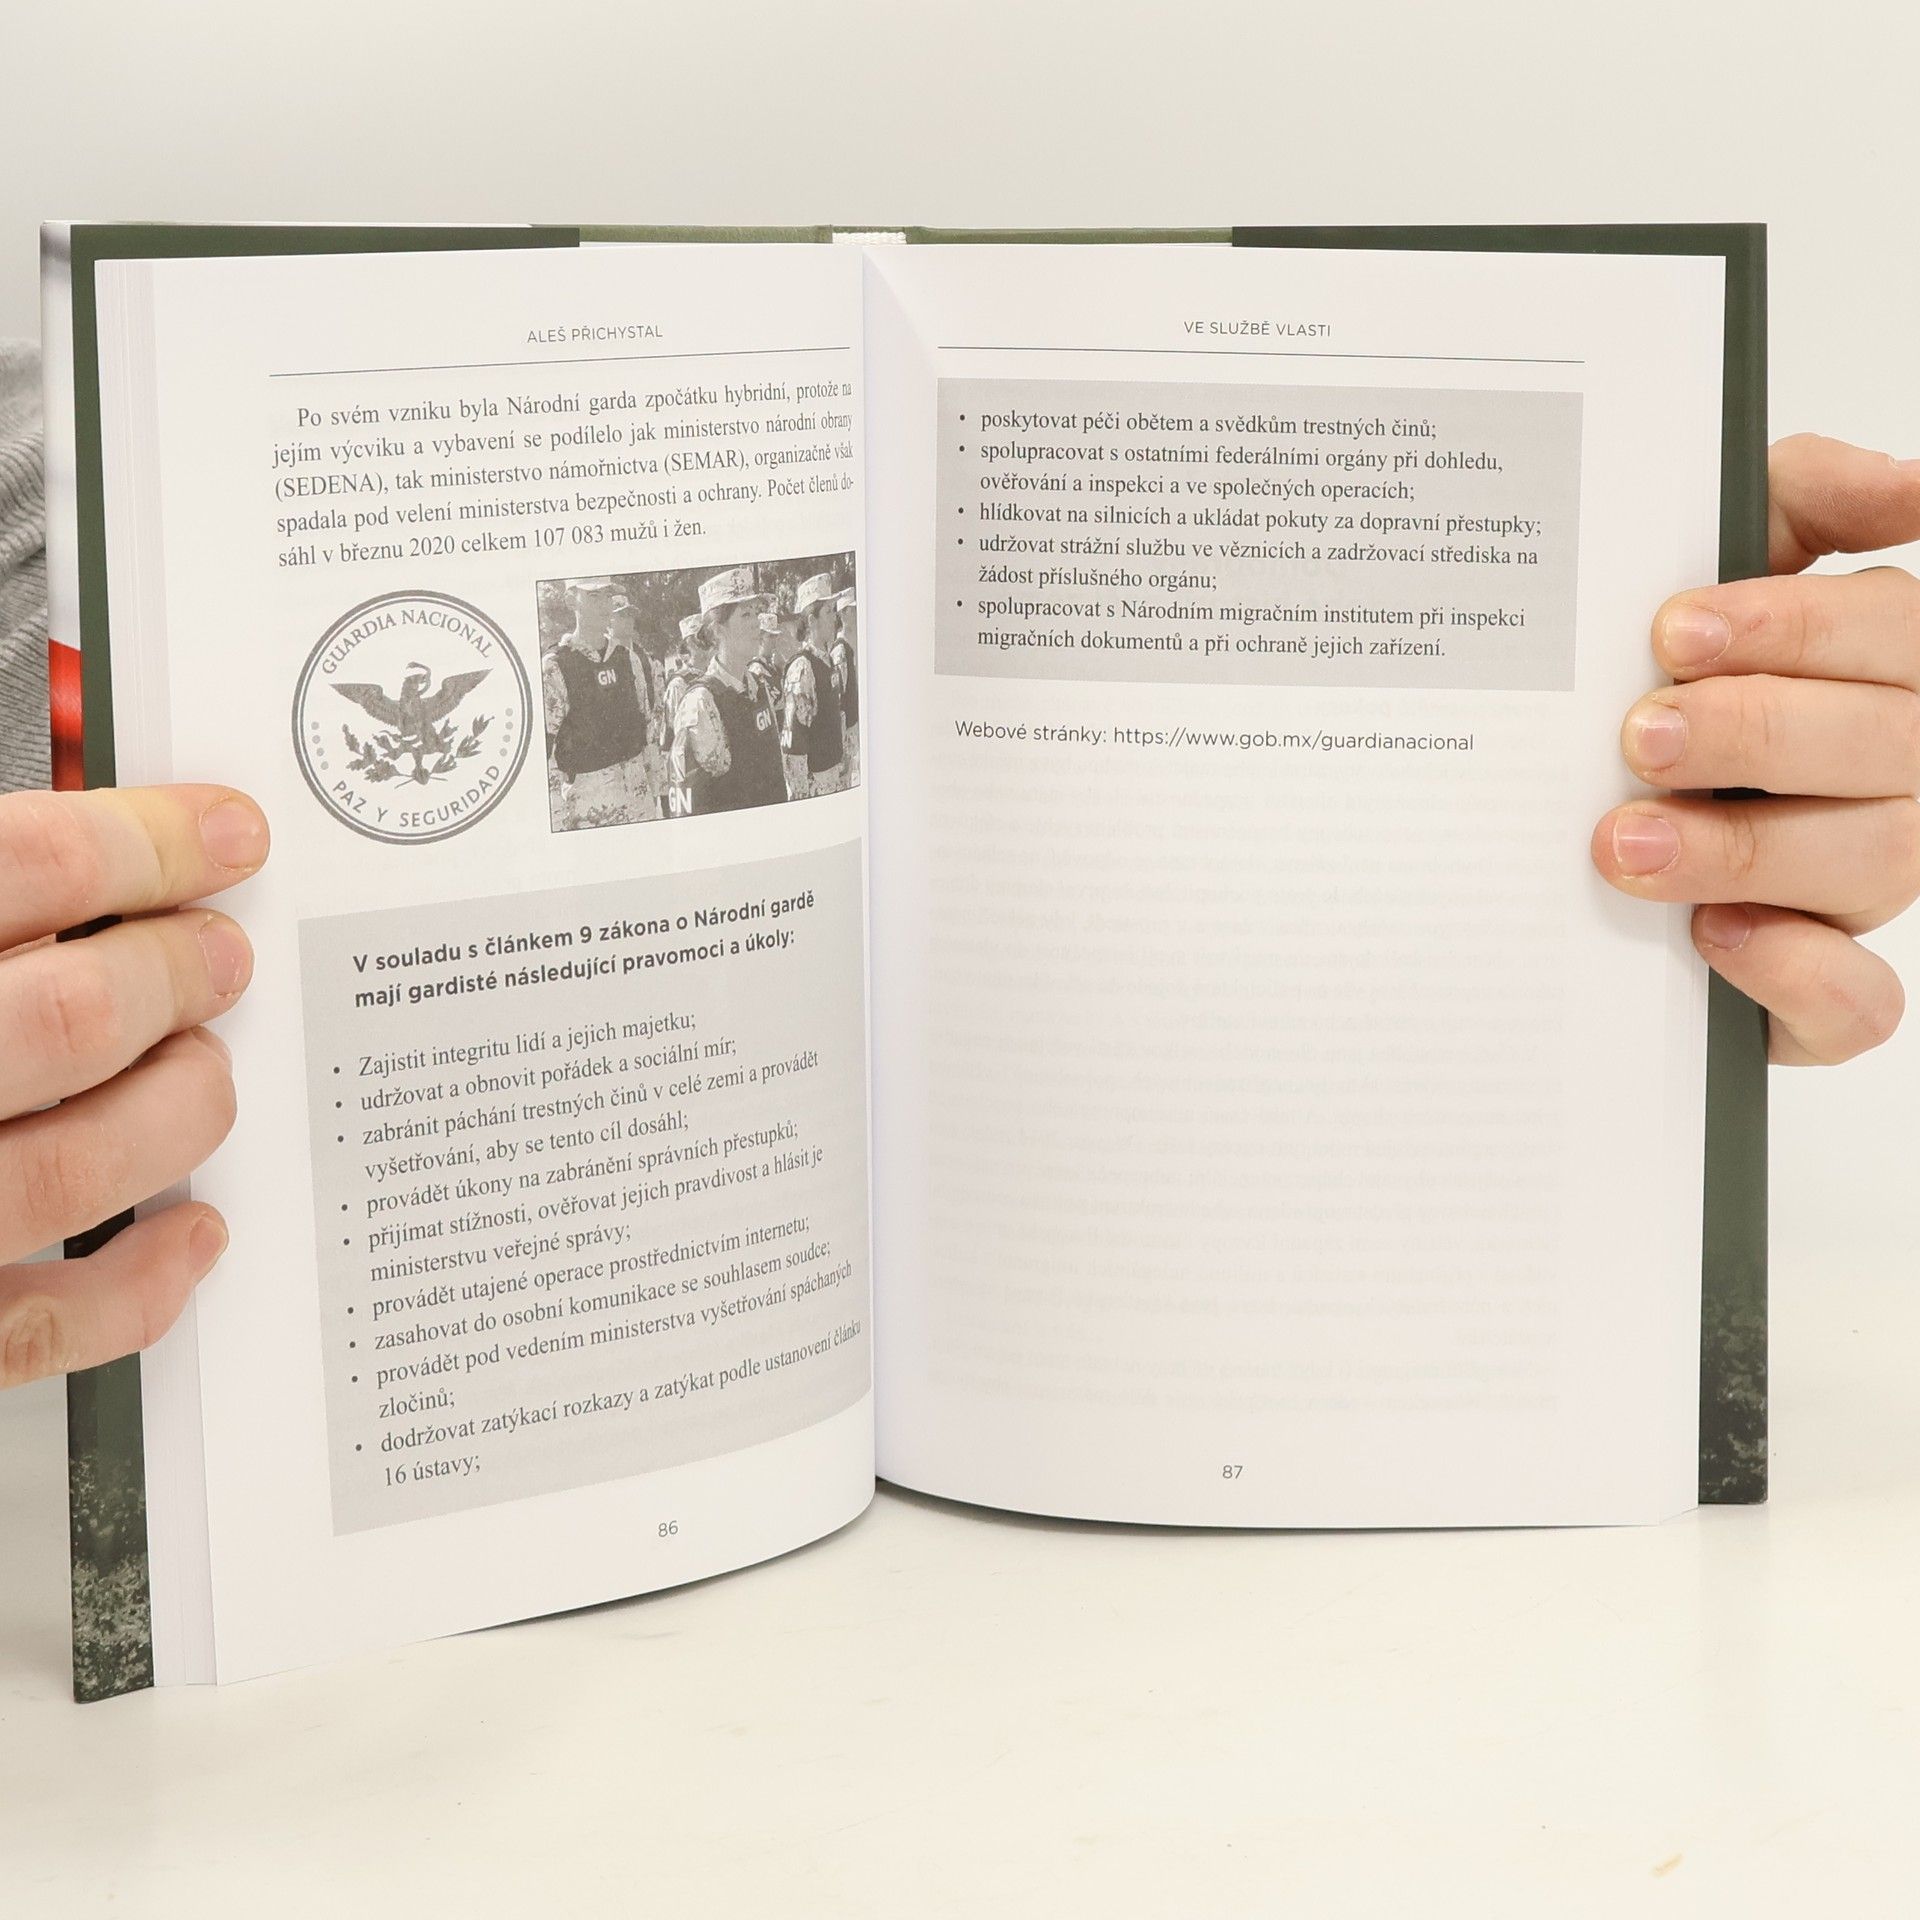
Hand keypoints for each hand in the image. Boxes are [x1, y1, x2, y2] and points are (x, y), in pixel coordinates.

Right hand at [0, 786, 266, 1387]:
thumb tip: (90, 864)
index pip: (18, 866)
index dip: (144, 842)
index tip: (228, 834)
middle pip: (71, 1014)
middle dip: (178, 974)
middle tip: (223, 958)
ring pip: (74, 1166)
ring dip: (178, 1109)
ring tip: (206, 1073)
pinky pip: (42, 1328)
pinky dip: (141, 1284)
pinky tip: (197, 1233)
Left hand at [1592, 434, 1919, 1063]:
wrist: (1567, 821)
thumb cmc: (1667, 679)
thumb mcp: (1722, 565)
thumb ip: (1801, 500)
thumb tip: (1912, 486)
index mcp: (1884, 673)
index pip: (1893, 634)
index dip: (1792, 629)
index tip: (1673, 631)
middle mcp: (1896, 779)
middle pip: (1889, 749)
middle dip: (1758, 735)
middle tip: (1639, 735)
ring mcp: (1863, 887)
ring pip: (1874, 865)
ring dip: (1743, 849)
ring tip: (1624, 839)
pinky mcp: (1817, 991)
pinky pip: (1856, 1004)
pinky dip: (1795, 972)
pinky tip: (1711, 933)